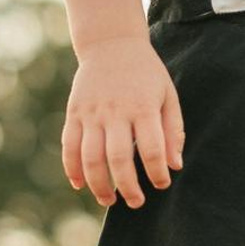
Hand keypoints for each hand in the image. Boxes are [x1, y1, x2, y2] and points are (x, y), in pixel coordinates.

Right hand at [62, 36, 183, 208]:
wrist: (111, 43)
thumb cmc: (146, 74)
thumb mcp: (168, 95)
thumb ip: (173, 130)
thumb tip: (175, 166)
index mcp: (143, 107)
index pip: (151, 149)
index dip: (157, 172)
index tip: (162, 184)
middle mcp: (115, 111)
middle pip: (119, 159)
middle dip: (128, 187)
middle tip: (136, 203)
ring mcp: (91, 113)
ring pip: (91, 158)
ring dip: (99, 185)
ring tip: (109, 200)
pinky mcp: (74, 113)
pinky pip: (69, 146)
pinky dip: (72, 169)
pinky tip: (80, 185)